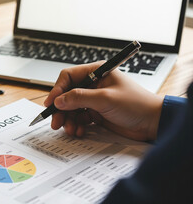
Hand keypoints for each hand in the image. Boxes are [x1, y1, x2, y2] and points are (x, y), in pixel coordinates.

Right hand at [44, 61, 162, 140]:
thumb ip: (80, 98)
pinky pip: (79, 118)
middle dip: (61, 109)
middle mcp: (93, 84)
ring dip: (68, 119)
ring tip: (70, 130)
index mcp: (96, 72)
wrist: (153, 123)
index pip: (68, 77)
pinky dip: (77, 125)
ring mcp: (94, 99)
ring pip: (71, 108)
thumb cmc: (136, 104)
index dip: (57, 90)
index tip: (51, 104)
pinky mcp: (96, 113)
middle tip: (55, 122)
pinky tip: (80, 131)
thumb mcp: (105, 99)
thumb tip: (59, 100)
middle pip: (67, 94)